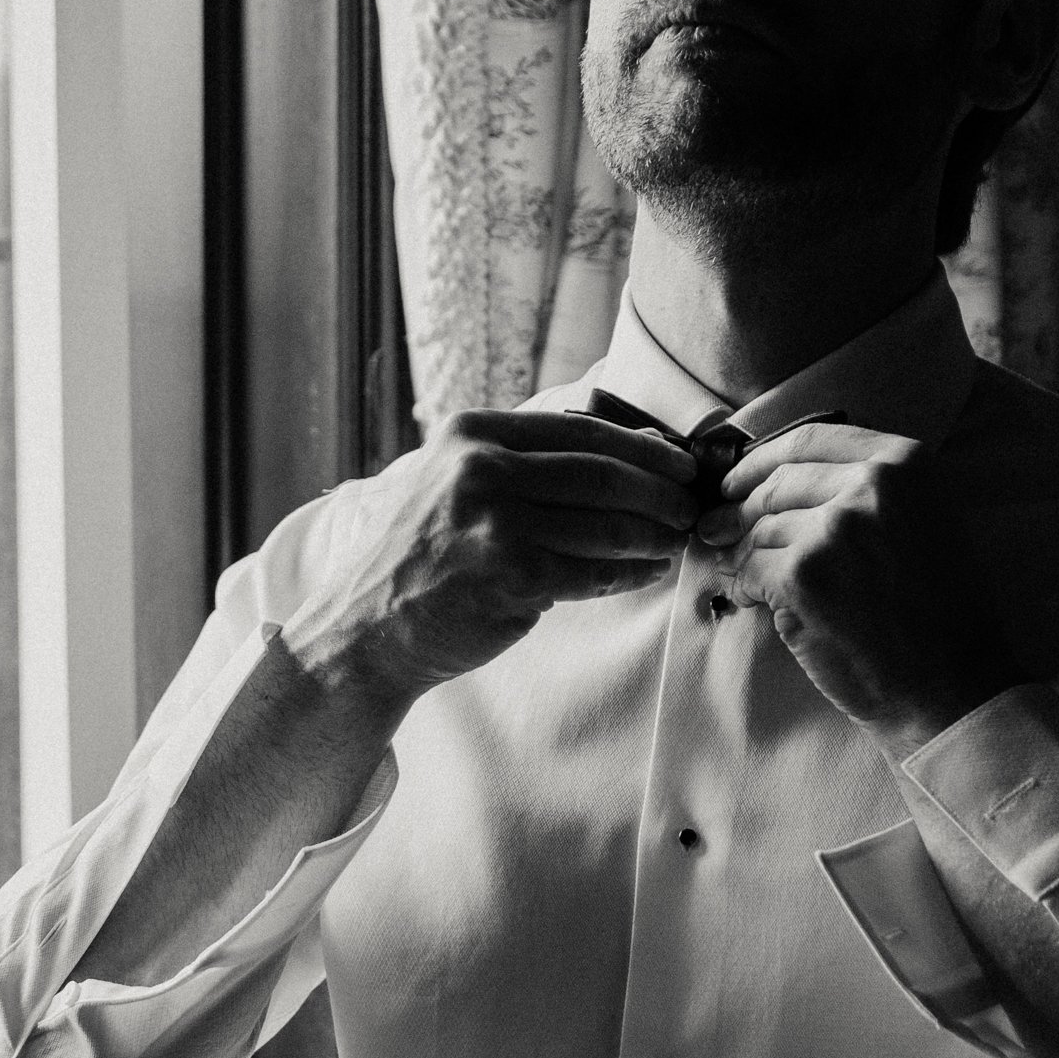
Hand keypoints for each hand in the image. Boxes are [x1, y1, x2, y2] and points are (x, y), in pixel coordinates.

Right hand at [286, 410, 699, 709]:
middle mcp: (480, 468)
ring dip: (654, 535)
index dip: (643, 447)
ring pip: (605, 522)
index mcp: (472, 432)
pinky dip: (630, 573)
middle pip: (603, 471)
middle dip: (661, 490)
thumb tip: (623, 457)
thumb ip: (523, 462)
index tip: (678, 464)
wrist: (368, 628)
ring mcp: (493, 522)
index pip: (582, 429)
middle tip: (690, 506)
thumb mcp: (457, 482)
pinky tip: (647, 573)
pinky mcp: (509, 577)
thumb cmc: (426, 557)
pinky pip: (593, 572)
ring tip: (676, 541)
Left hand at [702, 422, 1014, 754]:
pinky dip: (744, 585)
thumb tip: (780, 476)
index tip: (738, 479)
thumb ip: (864, 487)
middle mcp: (871, 484)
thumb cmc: (941, 611)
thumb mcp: (923, 520)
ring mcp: (835, 529)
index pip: (809, 439)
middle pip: (776, 482)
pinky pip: (750, 569)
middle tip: (718, 529)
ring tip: (746, 574)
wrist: (953, 684)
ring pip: (758, 527)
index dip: (762, 460)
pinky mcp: (805, 576)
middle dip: (740, 508)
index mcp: (904, 461)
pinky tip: (752, 599)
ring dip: (742, 553)